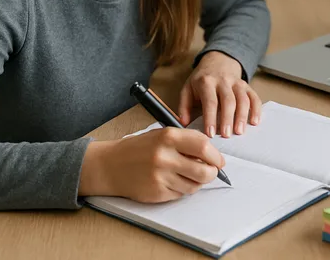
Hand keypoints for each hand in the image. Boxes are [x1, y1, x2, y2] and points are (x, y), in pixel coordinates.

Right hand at [79, 127, 223, 202]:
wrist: (110, 165)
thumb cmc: (139, 149)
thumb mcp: (162, 135)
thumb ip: (186, 142)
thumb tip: (212, 155)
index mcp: (168, 137)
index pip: (204, 147)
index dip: (216, 156)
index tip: (219, 161)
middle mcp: (165, 157)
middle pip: (204, 170)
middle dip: (213, 173)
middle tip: (211, 172)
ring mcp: (160, 176)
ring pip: (194, 186)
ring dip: (198, 182)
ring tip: (190, 176)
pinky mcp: (156, 192)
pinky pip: (181, 194)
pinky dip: (183, 189)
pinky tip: (174, 181)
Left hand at [177, 51, 261, 137]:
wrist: (217, 62)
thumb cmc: (201, 80)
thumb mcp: (187, 89)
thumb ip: (184, 106)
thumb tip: (183, 124)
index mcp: (206, 82)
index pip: (210, 101)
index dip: (210, 118)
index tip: (210, 133)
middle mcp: (223, 81)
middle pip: (228, 101)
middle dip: (228, 119)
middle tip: (226, 135)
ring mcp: (237, 82)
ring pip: (243, 99)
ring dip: (242, 116)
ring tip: (240, 131)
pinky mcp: (246, 85)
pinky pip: (254, 97)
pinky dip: (256, 109)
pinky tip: (255, 122)